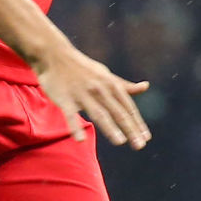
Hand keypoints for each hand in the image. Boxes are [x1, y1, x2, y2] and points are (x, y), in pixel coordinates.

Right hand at [33, 42, 150, 147]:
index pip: (128, 107)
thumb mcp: (106, 74)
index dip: (137, 123)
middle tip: (140, 146)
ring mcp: (82, 94)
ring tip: (120, 142)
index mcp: (110, 84)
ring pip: (98, 113)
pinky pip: (70, 115)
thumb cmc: (83, 68)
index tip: (146, 138)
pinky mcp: (64, 99)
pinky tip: (81, 140)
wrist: (54, 55)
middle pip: (117, 112)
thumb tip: (146, 87)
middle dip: (130, 129)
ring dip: (110, 128)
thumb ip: (124, 85)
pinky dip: (75, 127)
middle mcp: (99, 89)